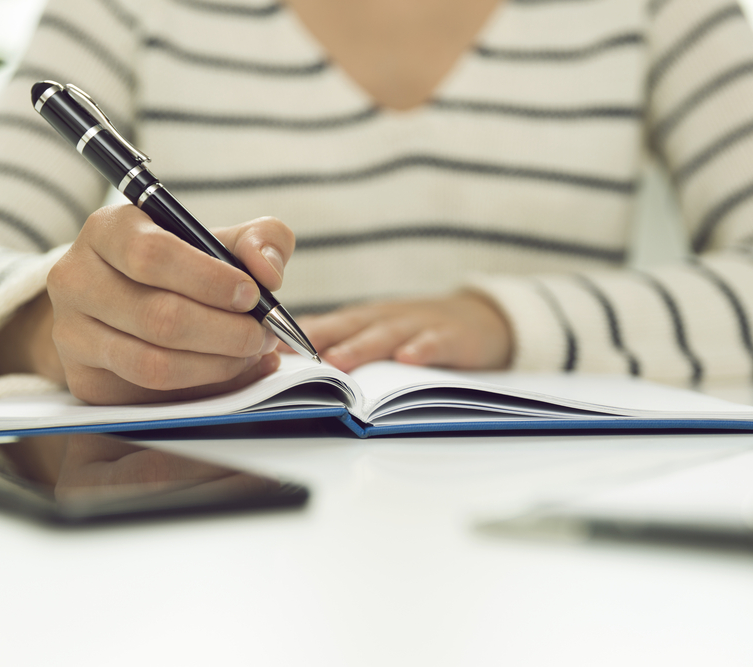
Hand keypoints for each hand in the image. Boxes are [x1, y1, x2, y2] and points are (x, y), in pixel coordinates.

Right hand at [0, 207, 294, 404]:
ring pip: (153, 363)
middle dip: (225, 331)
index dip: (209, 279)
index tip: (252, 294)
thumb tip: (268, 271)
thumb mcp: (218, 241)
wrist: (122, 305)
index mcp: (108, 230)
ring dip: (217, 365)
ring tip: (252, 354)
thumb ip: (258, 241)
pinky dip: (201, 389)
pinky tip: (230, 373)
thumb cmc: (180, 269)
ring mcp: (71, 334)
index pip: (151, 254)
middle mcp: (77, 279)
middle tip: (263, 334)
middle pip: (157, 316)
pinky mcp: (83, 380)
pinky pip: (149, 395)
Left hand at [299, 292, 511, 372]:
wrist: (482, 319)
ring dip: (361, 347)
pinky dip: (423, 349)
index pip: (327, 324)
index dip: (298, 335)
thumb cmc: (418, 330)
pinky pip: (436, 342)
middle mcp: (386, 317)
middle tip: (296, 355)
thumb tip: (288, 355)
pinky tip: (409, 359)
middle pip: (350, 326)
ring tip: (339, 362)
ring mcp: (419, 324)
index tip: (269, 348)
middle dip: (321, 339)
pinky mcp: (453, 335)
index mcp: (365, 319)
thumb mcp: (378, 330)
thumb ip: (342, 339)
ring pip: (387, 335)